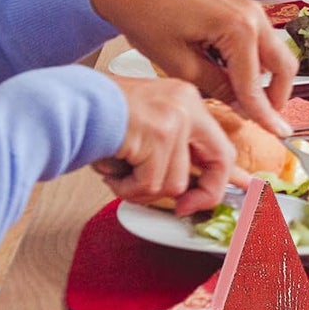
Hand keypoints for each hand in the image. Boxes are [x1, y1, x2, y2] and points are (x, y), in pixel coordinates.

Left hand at [90, 0, 295, 134]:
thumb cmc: (148, 19)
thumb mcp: (180, 64)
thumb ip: (217, 86)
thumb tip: (241, 105)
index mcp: (238, 28)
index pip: (256, 83)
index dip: (264, 113)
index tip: (276, 134)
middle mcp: (251, 13)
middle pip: (283, 63)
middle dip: (277, 94)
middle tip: (265, 118)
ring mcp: (248, 6)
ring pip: (274, 51)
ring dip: (266, 77)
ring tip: (243, 99)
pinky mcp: (239, 4)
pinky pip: (259, 37)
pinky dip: (255, 60)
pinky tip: (232, 74)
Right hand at [93, 74, 237, 216]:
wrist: (66, 104)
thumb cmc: (96, 117)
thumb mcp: (143, 124)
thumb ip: (169, 149)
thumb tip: (190, 188)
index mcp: (186, 99)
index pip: (220, 141)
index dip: (229, 173)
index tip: (242, 190)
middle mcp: (187, 104)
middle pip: (220, 160)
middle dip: (206, 194)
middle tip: (183, 210)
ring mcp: (175, 119)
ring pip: (175, 183)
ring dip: (143, 189)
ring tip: (120, 172)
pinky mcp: (158, 136)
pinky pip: (151, 184)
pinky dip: (128, 189)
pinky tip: (112, 171)